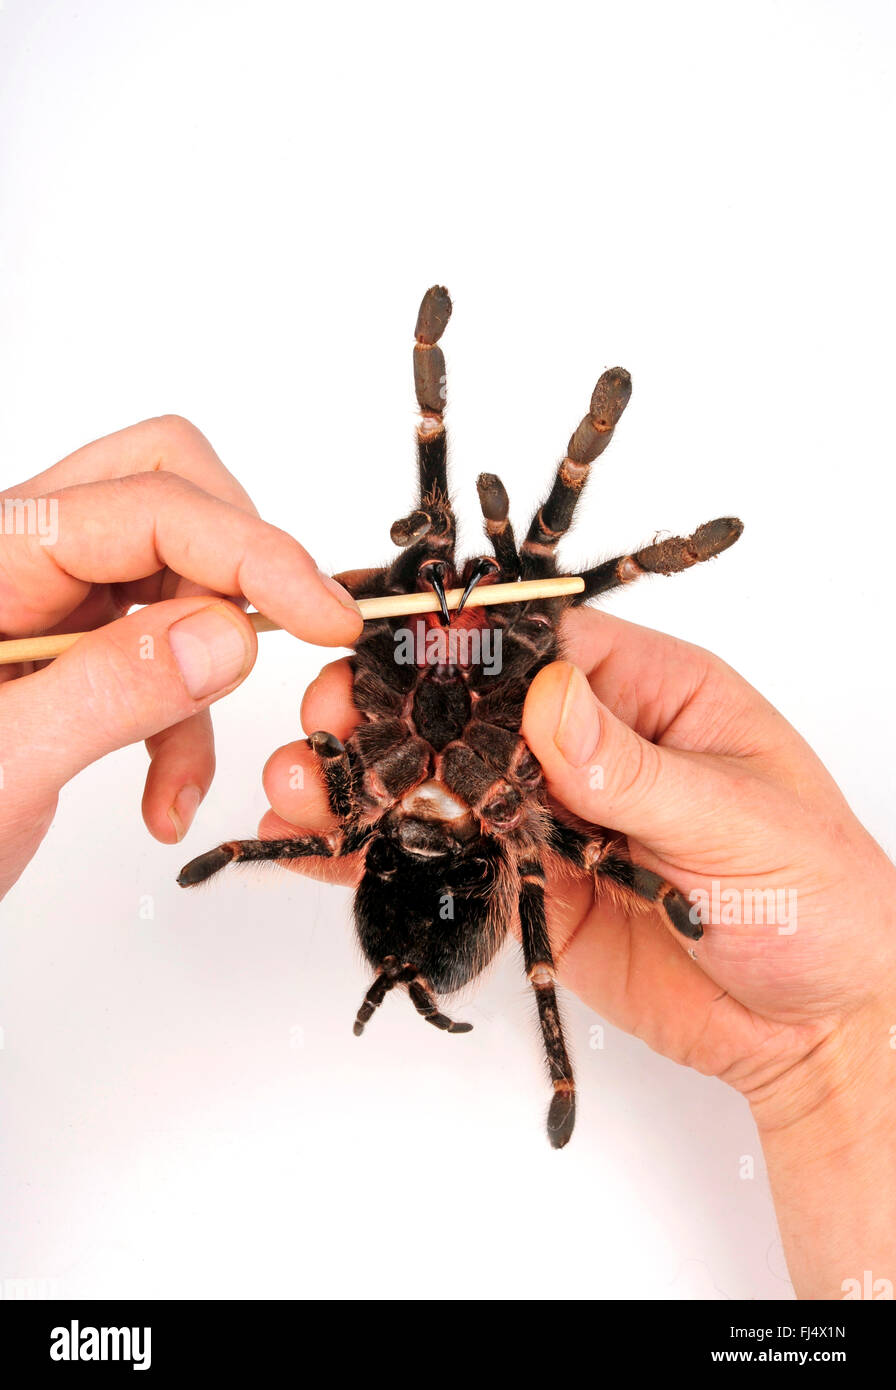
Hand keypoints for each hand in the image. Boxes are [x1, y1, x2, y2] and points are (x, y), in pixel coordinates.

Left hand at [0, 415, 361, 898]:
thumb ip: (113, 689)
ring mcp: (46, 602)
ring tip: (180, 774)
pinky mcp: (69, 651)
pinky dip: (185, 724)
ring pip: (177, 575)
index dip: (252, 553)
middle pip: (164, 488)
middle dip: (236, 563)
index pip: (150, 506)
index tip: (325, 616)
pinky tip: (165, 795)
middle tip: (282, 638)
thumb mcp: (1, 764)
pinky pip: (163, 649)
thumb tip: (230, 630)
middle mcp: (20, 558)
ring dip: (211, 671)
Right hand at [262, 606, 895, 1296]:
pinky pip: (448, 859)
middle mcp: (591, 745)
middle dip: (391, 711)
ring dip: (368, 781)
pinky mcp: (532, 883)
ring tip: (298, 786)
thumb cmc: (820, 901)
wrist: (815, 1026)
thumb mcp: (736, 823)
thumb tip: (549, 701)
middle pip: (472, 710)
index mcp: (653, 695)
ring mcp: (553, 816)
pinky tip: (318, 849)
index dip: (460, 641)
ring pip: (444, 784)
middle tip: (323, 721)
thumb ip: (637, 769)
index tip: (384, 650)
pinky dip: (382, 854)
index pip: (541, 643)